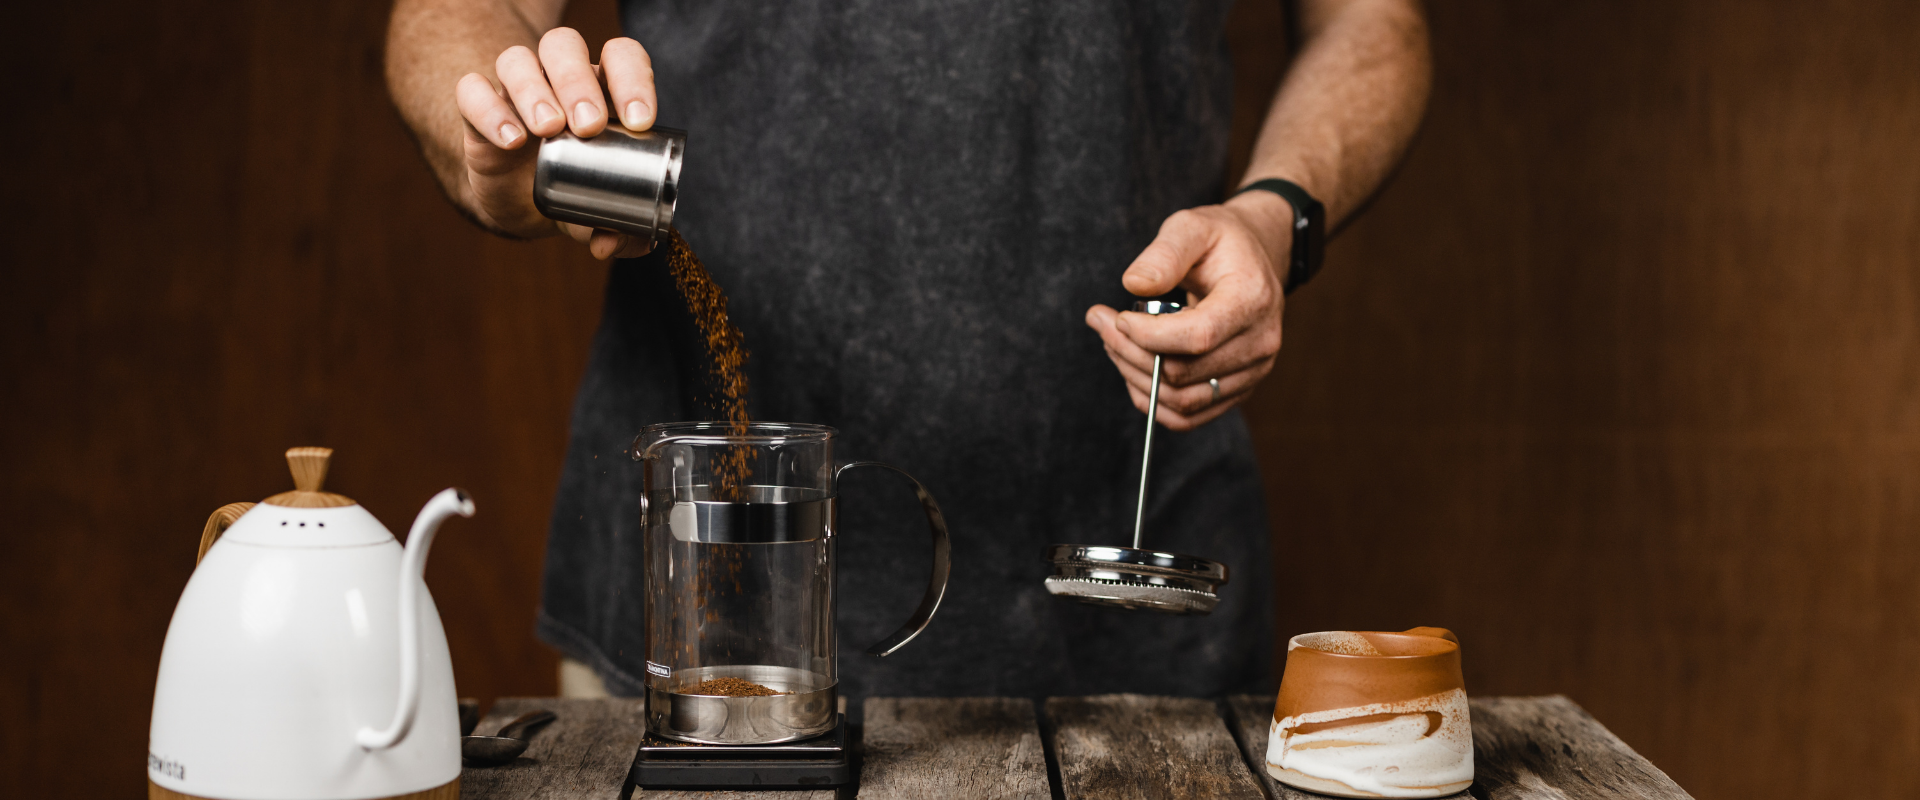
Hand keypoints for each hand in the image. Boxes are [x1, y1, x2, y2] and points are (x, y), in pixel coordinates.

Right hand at [454, 27, 657, 258]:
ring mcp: (516, 90)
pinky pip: (473, 90)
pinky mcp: (477, 109)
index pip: (621, 58)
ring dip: (534, 89)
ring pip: (517, 60)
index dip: (633, 79)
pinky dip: (489, 110)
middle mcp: (559, 78)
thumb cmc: (575, 193)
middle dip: (578, 82)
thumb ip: (619, 233)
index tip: (639, 121)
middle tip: (589, 126)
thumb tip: (608, 243)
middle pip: (565, 47)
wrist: (523, 207)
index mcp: (603, 89)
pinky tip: (510, 140)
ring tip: (547, 129)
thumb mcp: (602, 214)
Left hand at [1084, 190, 1294, 429]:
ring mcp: (1252, 372)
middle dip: (1130, 352)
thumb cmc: (1220, 242)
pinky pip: (1188, 416)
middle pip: (1183, 373)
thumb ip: (1164, 253)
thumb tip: (1133, 284)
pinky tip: (1132, 369)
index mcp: (1252, 300)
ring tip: (1112, 342)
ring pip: (1181, 402)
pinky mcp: (1237, 390)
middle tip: (1101, 322)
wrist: (1253, 261)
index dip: (1148, 335)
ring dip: (1135, 377)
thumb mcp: (1191, 227)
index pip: (1197, 336)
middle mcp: (1261, 343)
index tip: (1117, 317)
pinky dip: (1151, 400)